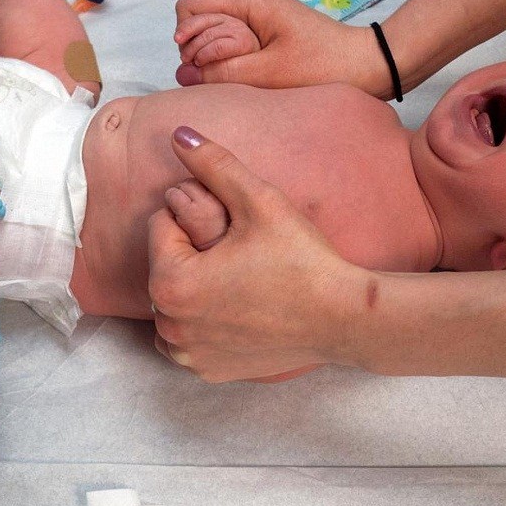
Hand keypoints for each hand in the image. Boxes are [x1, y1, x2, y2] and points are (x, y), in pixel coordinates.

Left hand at [148, 127, 353, 381]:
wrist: (343, 317)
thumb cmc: (302, 258)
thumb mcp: (259, 201)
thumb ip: (214, 163)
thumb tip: (178, 134)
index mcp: (170, 282)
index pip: (161, 226)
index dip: (195, 215)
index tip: (234, 225)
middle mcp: (169, 325)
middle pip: (164, 265)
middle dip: (190, 251)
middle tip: (239, 249)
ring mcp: (188, 354)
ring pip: (171, 303)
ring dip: (191, 287)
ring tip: (237, 276)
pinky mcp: (209, 371)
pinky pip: (187, 339)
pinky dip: (200, 324)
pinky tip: (234, 308)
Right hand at [174, 0, 382, 93]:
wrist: (365, 66)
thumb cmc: (322, 66)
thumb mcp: (267, 73)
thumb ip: (221, 72)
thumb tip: (184, 75)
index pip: (189, 9)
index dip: (187, 39)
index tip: (202, 65)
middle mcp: (247, 0)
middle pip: (197, 22)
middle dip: (201, 50)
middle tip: (229, 73)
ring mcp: (255, 15)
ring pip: (212, 35)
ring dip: (217, 59)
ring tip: (245, 74)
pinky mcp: (263, 31)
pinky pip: (230, 44)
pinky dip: (232, 61)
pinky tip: (251, 75)